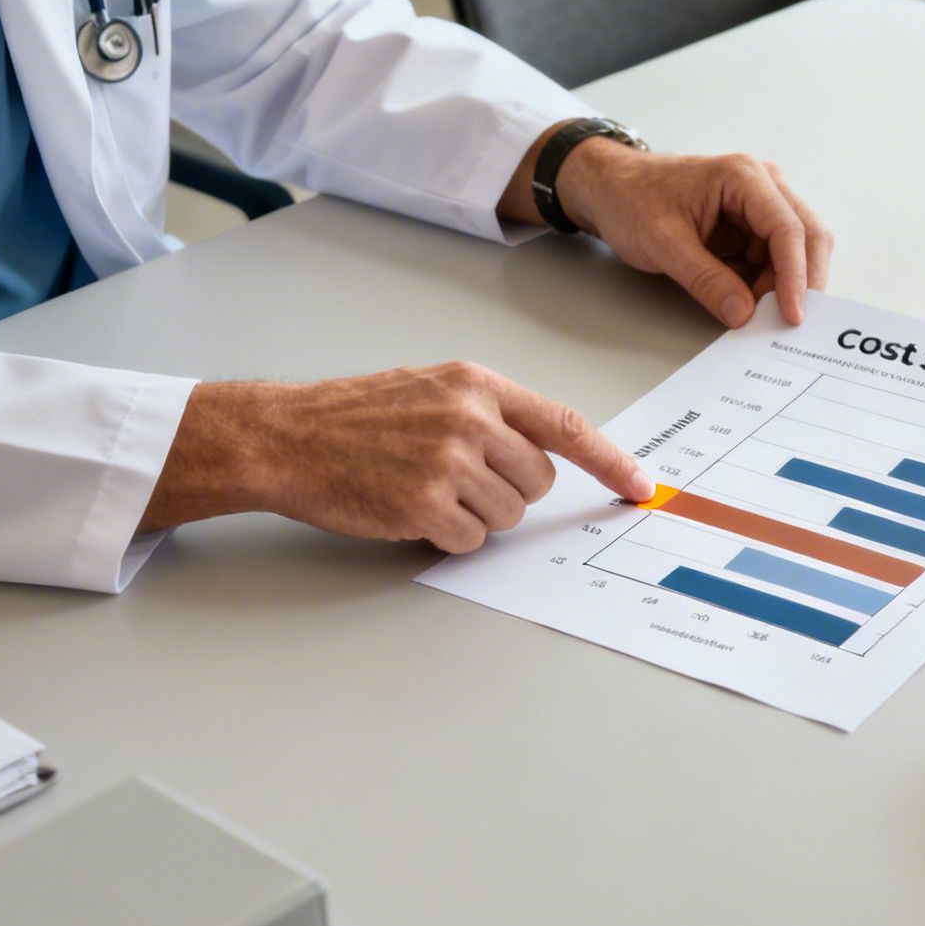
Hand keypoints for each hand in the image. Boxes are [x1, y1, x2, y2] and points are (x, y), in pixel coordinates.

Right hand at [141, 363, 655, 550]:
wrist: (286, 436)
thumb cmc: (353, 415)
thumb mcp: (432, 389)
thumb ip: (490, 413)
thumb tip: (542, 451)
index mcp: (477, 385)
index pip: (565, 424)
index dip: (609, 460)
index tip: (638, 485)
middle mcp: (470, 419)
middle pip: (538, 482)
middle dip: (510, 492)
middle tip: (459, 480)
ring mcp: (448, 463)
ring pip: (508, 516)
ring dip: (475, 516)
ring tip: (424, 489)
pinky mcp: (425, 505)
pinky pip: (469, 540)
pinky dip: (446, 536)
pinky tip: (409, 510)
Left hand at [506, 133, 833, 327]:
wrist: (608, 189)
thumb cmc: (630, 199)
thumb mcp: (664, 244)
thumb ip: (706, 280)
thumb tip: (744, 313)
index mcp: (743, 176)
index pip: (787, 228)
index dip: (795, 275)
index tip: (792, 314)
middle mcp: (761, 184)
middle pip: (806, 235)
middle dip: (802, 281)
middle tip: (792, 322)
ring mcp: (758, 205)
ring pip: (793, 251)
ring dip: (783, 286)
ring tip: (764, 317)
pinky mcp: (749, 226)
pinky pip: (772, 260)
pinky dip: (767, 285)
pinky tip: (754, 306)